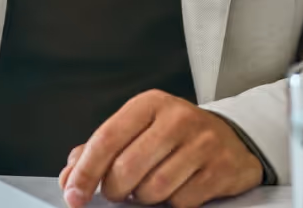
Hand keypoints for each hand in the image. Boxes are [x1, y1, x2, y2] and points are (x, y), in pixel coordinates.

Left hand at [59, 91, 262, 207]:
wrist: (233, 137)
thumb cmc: (174, 135)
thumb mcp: (138, 128)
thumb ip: (101, 149)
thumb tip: (69, 177)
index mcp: (148, 104)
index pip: (107, 138)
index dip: (86, 170)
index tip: (73, 194)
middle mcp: (176, 119)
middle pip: (128, 167)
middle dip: (115, 189)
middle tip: (117, 192)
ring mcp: (202, 143)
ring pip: (155, 187)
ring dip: (144, 197)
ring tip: (147, 189)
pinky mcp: (221, 169)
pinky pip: (182, 201)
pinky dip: (171, 203)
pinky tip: (174, 191)